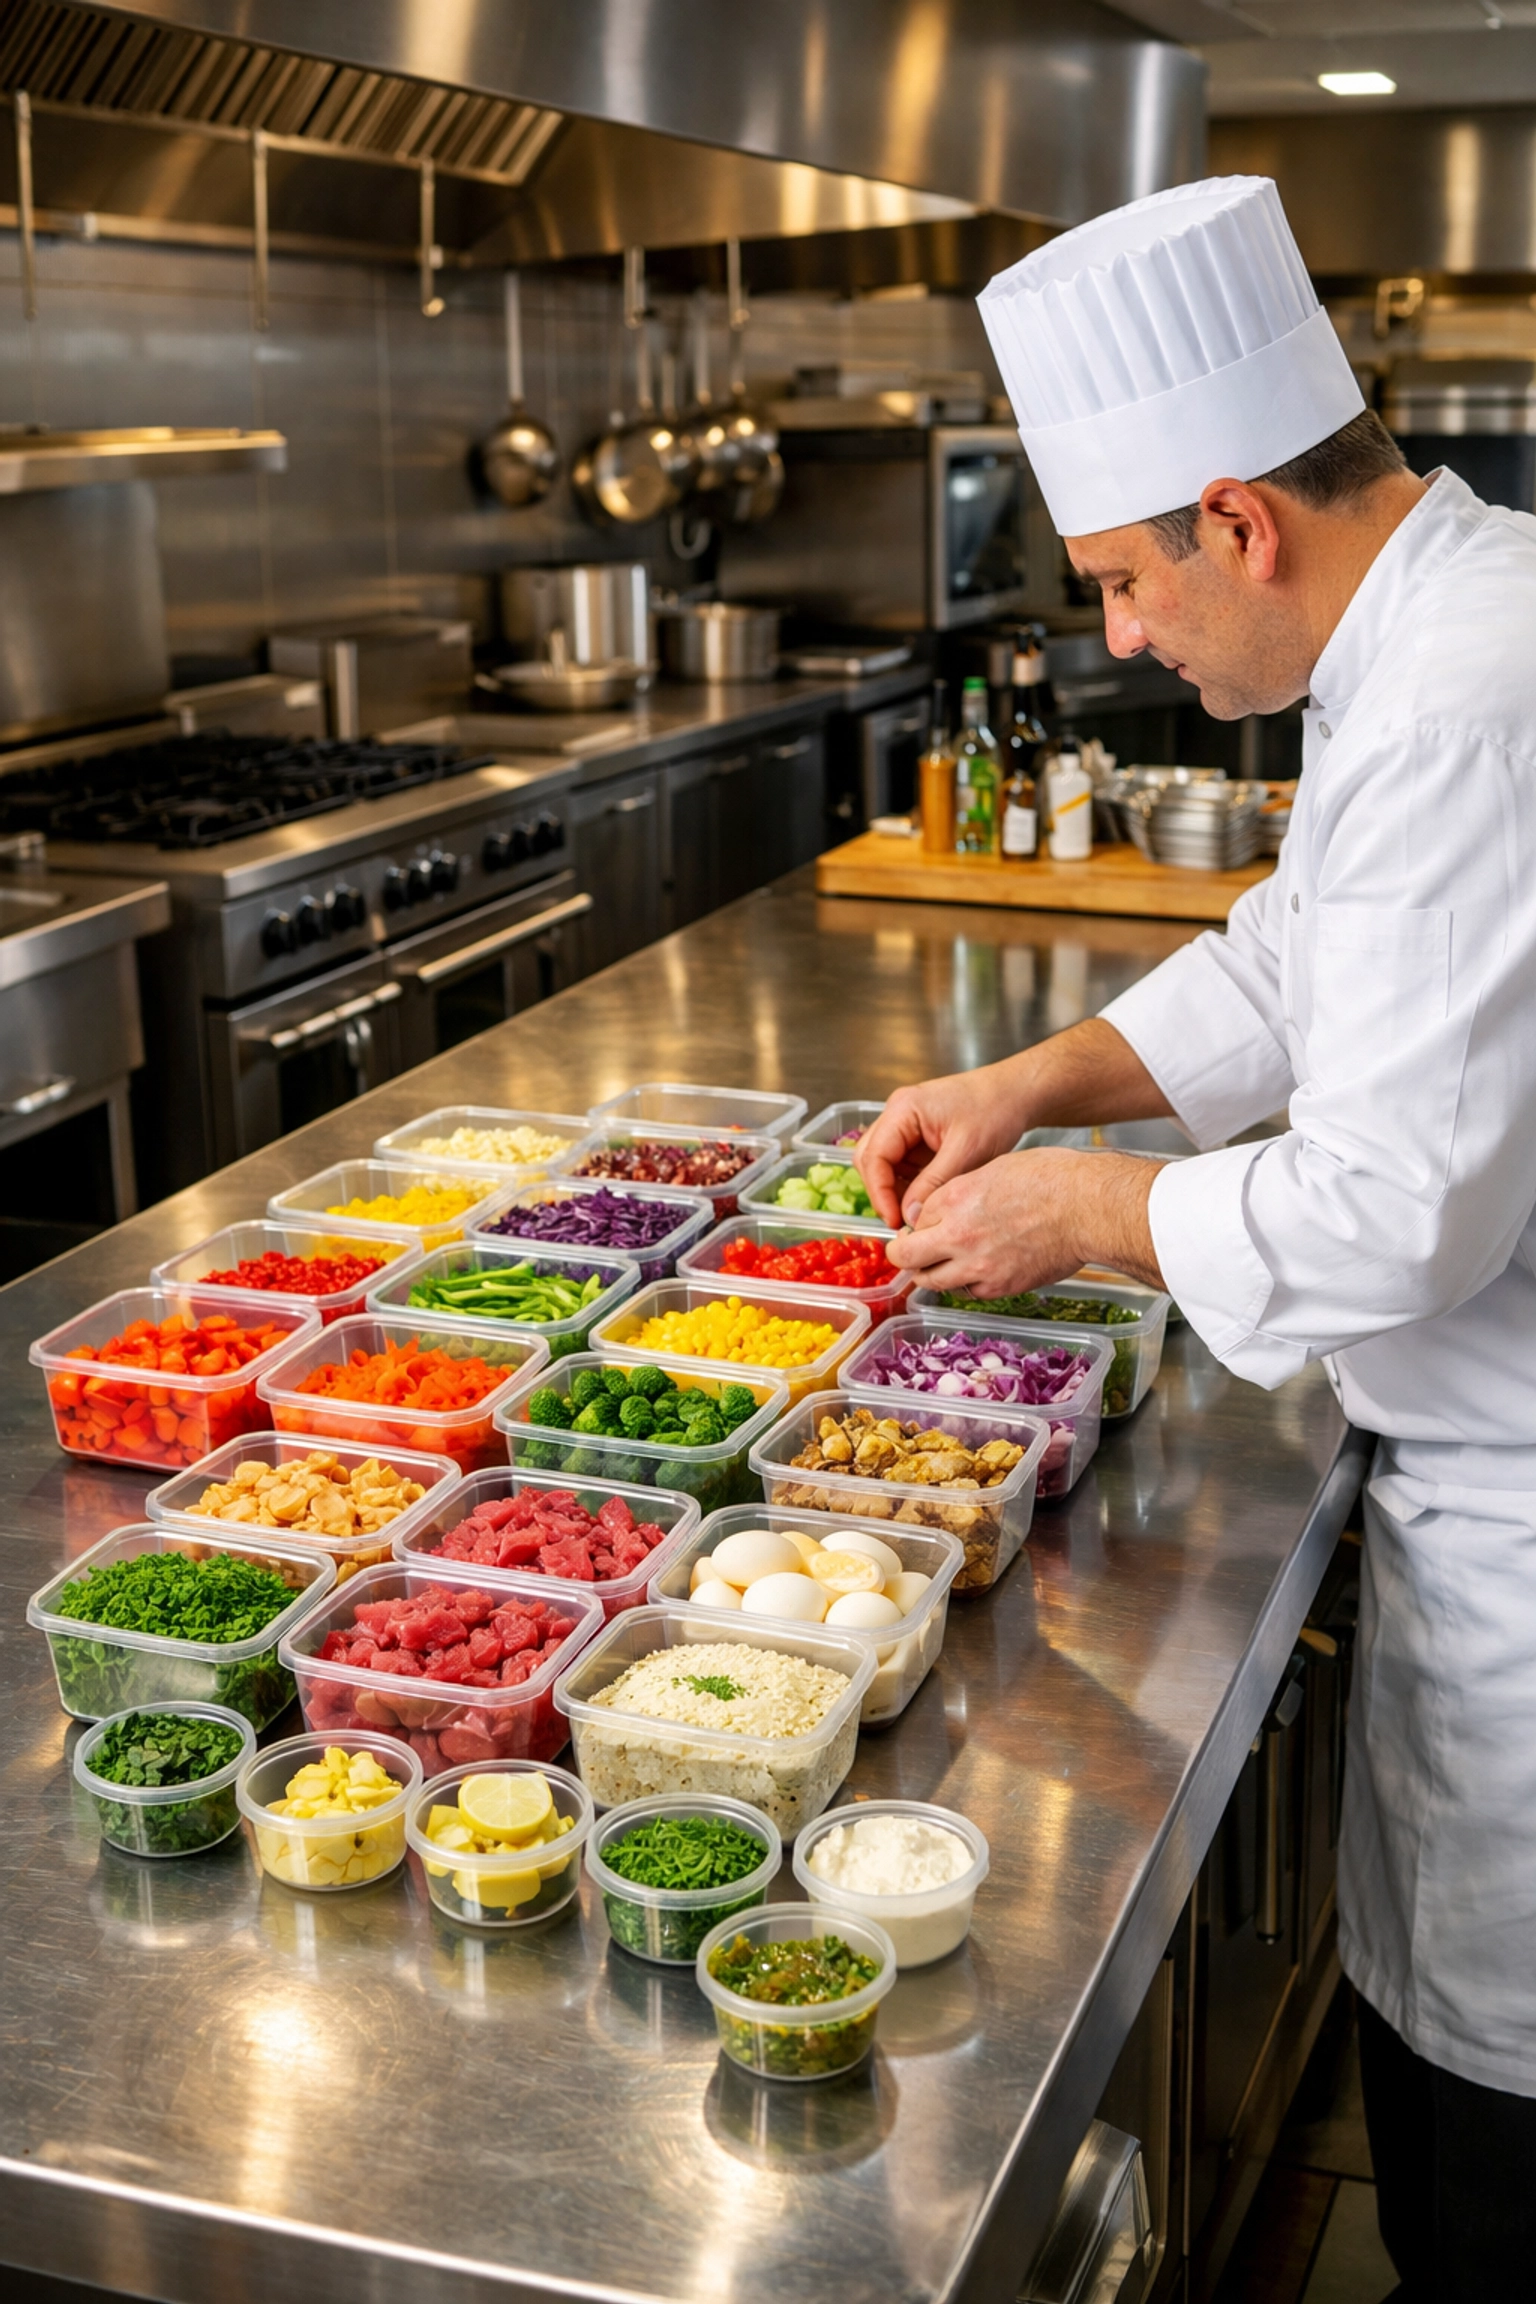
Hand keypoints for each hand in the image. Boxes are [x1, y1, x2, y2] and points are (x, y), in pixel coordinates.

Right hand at [856, 1063, 1030, 1228]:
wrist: (1017, 1093)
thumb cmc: (996, 1110)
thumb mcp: (966, 1151)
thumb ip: (933, 1184)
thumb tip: (909, 1216)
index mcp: (903, 1109)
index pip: (873, 1156)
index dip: (879, 1192)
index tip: (894, 1220)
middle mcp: (898, 1114)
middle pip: (870, 1159)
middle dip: (883, 1192)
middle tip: (901, 1221)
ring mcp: (906, 1125)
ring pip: (883, 1164)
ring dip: (895, 1190)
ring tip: (916, 1213)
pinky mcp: (918, 1136)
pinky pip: (902, 1165)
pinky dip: (909, 1184)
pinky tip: (925, 1199)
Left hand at [884, 1148, 1166, 1296]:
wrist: (1087, 1207)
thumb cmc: (1050, 1178)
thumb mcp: (992, 1169)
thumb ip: (957, 1193)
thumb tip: (936, 1212)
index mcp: (954, 1199)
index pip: (911, 1221)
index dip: (914, 1224)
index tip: (920, 1226)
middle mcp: (959, 1236)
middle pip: (907, 1259)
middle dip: (906, 1255)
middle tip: (913, 1252)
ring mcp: (979, 1267)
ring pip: (933, 1282)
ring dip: (933, 1273)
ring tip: (947, 1262)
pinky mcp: (1001, 1287)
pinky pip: (968, 1293)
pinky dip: (965, 1284)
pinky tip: (979, 1269)